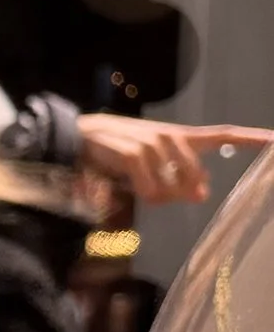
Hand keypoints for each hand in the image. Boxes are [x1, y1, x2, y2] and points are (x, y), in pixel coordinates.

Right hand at [78, 114, 273, 201]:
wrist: (80, 136)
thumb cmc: (116, 151)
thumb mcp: (150, 164)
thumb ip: (176, 177)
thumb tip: (199, 195)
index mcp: (180, 136)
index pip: (222, 134)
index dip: (251, 138)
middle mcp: (171, 136)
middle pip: (197, 172)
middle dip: (191, 189)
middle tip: (179, 196)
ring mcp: (152, 143)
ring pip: (174, 182)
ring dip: (163, 196)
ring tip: (148, 192)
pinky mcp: (133, 153)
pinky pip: (151, 186)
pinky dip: (147, 194)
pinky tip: (139, 192)